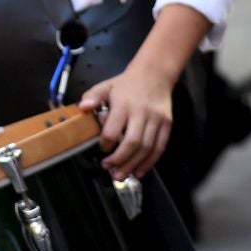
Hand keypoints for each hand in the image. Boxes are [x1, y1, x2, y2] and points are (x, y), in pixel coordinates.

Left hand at [80, 60, 177, 181]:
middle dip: (120, 160)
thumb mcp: (106, 86)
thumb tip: (83, 108)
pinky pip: (160, 146)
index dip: (105, 144)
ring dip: (133, 165)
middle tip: (109, 168)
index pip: (113, 130)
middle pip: (132, 142)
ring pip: (146, 148)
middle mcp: (142, 112)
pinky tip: (139, 172)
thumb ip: (92, 96)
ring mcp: (157, 119)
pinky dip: (150, 162)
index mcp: (124, 104)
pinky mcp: (167, 124)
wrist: (155, 74)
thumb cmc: (127, 84)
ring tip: (121, 175)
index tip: (102, 149)